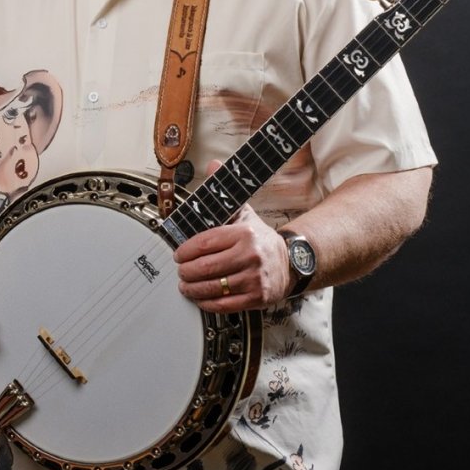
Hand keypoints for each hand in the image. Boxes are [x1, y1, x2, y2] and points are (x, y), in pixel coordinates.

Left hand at [174, 204, 292, 310]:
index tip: (178, 255)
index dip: (185, 251)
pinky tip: (200, 299)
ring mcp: (254, 278)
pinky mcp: (257, 297)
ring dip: (193, 289)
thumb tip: (212, 165)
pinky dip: (207, 303)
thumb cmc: (260, 240)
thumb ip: (225, 195)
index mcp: (243, 234)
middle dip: (186, 271)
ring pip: (213, 287)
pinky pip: (225, 304)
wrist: (291, 262)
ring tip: (185, 286)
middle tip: (180, 272)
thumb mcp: (245, 214)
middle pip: (205, 267)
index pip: (204, 243)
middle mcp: (250, 256)